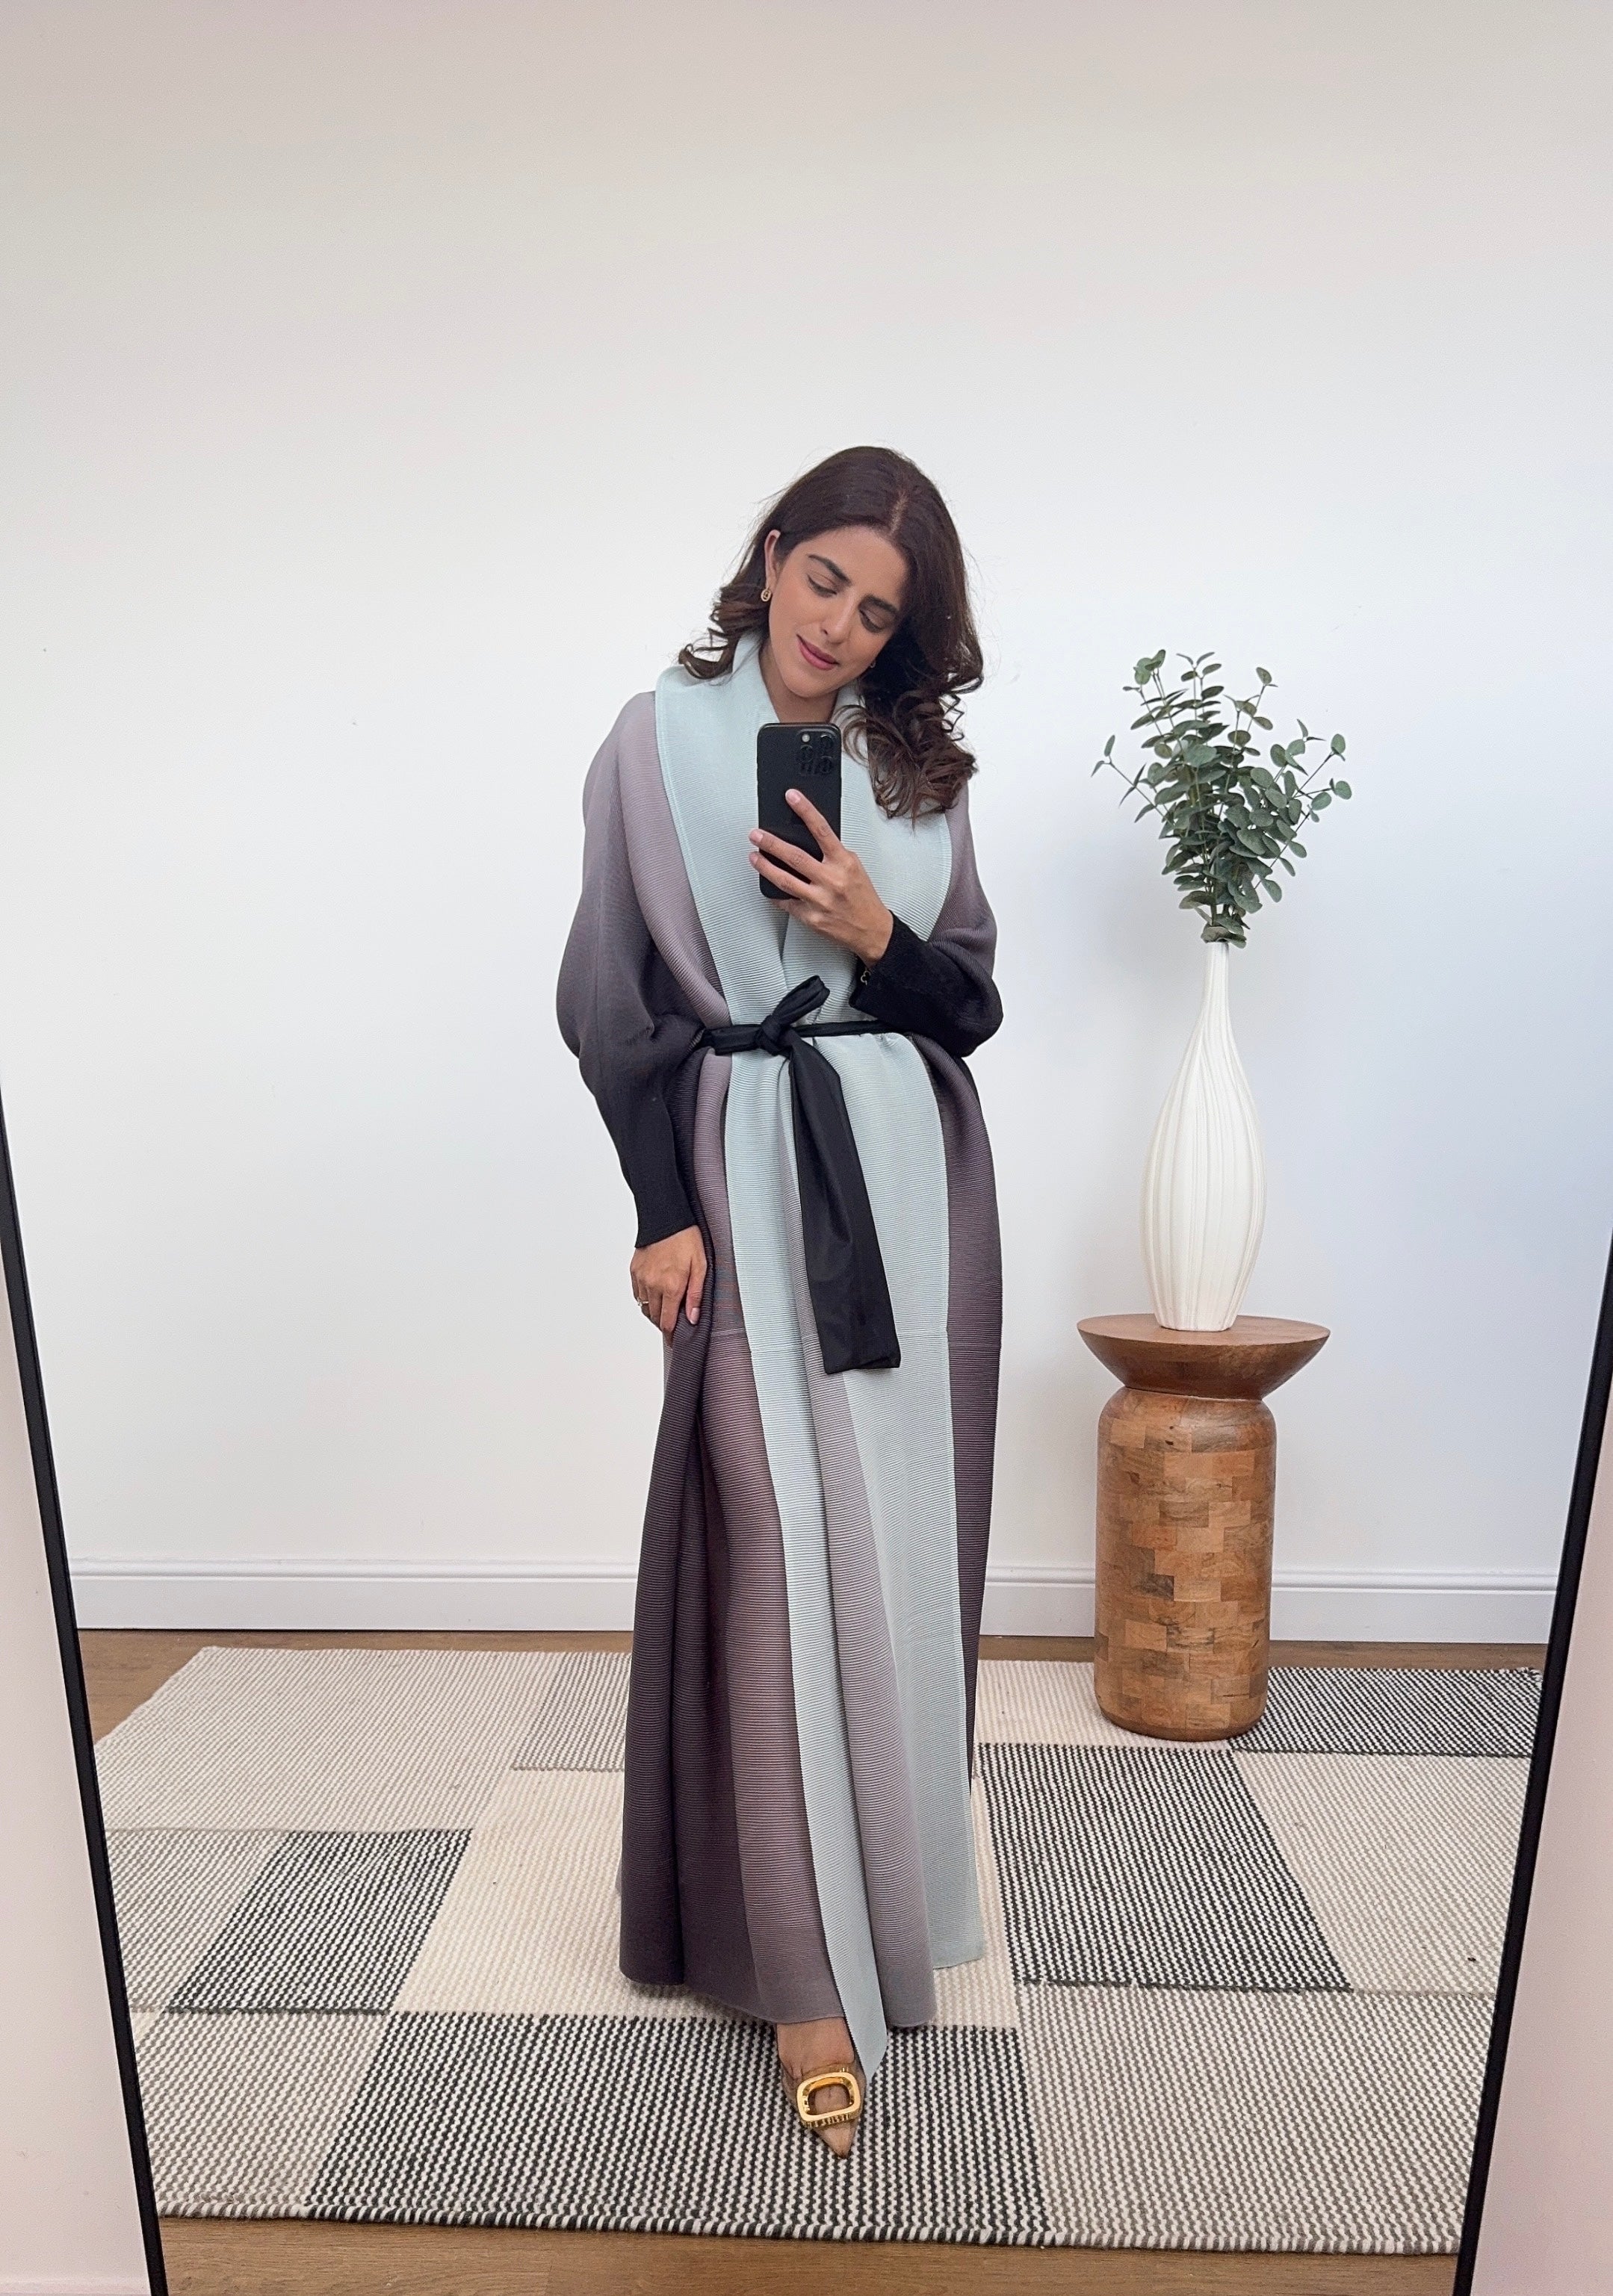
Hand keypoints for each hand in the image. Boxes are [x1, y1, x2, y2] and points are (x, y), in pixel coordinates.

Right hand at [630, 1225, 706, 1336]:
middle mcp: (653, 1285)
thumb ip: (696, 1294)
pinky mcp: (634, 1271)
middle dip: (664, 1325)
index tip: (675, 1342)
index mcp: (671, 1286)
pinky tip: (654, 1296)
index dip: (671, 1335)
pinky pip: (637, 1294)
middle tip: (673, 1327)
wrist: (665, 1217)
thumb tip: (692, 1318)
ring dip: (655, 1313)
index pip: (668, 1322)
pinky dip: (645, 1299)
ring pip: (645, 1307)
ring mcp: (641, 1278)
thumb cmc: (686, 1238)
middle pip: (655, 1317)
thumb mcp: (701, 1265)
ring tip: (665, 1311)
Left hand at [748, 791, 893, 965]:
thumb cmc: (863, 898)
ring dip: (765, 867)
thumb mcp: (853, 868)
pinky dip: (775, 894)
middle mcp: (831, 880)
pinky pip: (786, 902)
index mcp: (843, 863)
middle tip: (756, 835)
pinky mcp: (810, 917)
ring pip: (784, 880)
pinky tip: (767, 886)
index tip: (792, 797)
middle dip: (771, 843)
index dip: (805, 811)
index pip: (822, 830)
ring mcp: (819, 900)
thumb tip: (808, 839)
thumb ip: (833, 854)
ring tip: (755, 857)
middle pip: (795, 856)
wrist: (871, 930)